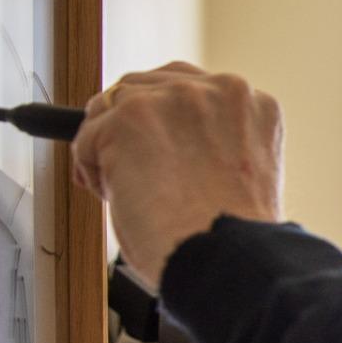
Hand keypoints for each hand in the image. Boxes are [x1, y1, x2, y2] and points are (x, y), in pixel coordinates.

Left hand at [70, 63, 283, 286]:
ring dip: (109, 146)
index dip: (168, 124)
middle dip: (134, 126)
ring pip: (111, 107)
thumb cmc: (236, 238)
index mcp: (254, 105)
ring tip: (131, 192)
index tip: (161, 153)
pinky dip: (91, 169)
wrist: (227, 257)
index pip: (193, 90)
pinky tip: (119, 198)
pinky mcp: (131, 116)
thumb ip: (211, 145)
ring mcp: (173, 99)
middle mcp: (218, 91)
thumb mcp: (242, 175)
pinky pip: (87, 136)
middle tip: (136, 172)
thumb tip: (159, 147)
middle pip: (148, 85)